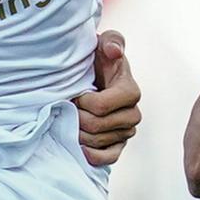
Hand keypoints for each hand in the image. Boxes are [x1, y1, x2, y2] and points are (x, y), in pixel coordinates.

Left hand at [73, 30, 141, 166]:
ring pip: (97, 142)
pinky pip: (108, 158)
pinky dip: (92, 155)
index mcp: (130, 91)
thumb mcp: (103, 43)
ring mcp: (125, 132)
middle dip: (76, 117)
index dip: (83, 102)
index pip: (101, 106)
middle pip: (96, 126)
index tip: (75, 93)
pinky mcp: (118, 145)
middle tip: (67, 107)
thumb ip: (112, 41)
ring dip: (77, 132)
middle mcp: (132, 114)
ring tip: (70, 119)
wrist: (91, 77)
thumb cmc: (97, 59)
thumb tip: (113, 52)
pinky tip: (79, 147)